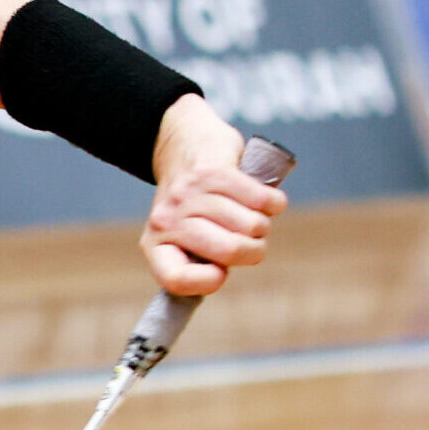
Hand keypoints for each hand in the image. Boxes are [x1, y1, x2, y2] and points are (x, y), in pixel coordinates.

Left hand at [141, 94, 285, 295]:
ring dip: (262, 224)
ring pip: (252, 225)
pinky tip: (264, 200)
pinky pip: (263, 200)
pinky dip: (273, 204)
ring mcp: (190, 194)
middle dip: (253, 250)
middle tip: (250, 240)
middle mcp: (166, 220)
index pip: (176, 280)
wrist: (182, 147)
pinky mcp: (214, 172)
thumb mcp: (184, 240)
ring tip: (249, 215)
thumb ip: (198, 265)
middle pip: (230, 251)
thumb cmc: (194, 208)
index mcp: (155, 245)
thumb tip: (215, 277)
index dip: (207, 282)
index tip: (221, 274)